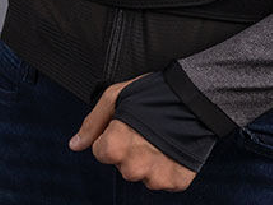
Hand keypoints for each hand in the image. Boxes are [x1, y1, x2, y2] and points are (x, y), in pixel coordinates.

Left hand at [68, 72, 197, 191]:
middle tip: (146, 129)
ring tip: (162, 136)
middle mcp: (134, 166)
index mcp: (116, 145)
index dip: (111, 137)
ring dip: (148, 160)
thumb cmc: (155, 92)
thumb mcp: (116, 95)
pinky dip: (167, 166)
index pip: (102, 152)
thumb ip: (93, 122)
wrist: (197, 96)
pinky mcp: (176, 180)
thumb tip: (75, 144)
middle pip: (123, 166)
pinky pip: (163, 180)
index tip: (125, 126)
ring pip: (142, 175)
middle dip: (131, 150)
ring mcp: (156, 176)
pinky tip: (173, 146)